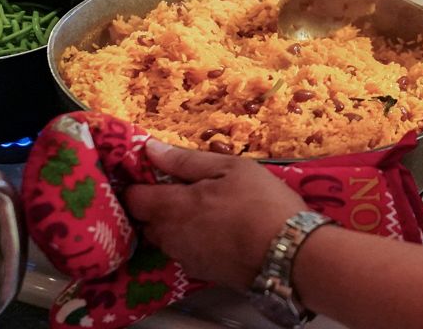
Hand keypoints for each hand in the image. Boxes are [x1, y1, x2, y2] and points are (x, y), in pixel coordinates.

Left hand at [125, 140, 307, 291]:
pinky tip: (214, 232)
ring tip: (201, 210)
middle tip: (180, 190)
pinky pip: (184, 252)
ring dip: (173, 224)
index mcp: (171, 207)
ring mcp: (185, 259)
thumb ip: (185, 160)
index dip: (138, 183)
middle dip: (155, 206)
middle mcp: (169, 237)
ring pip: (164, 239)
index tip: (152, 173)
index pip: (133, 198)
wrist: (289, 254)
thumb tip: (150, 149)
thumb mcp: (230, 168)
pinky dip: (191, 241)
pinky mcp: (201, 274)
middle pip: (146, 221)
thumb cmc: (260, 202)